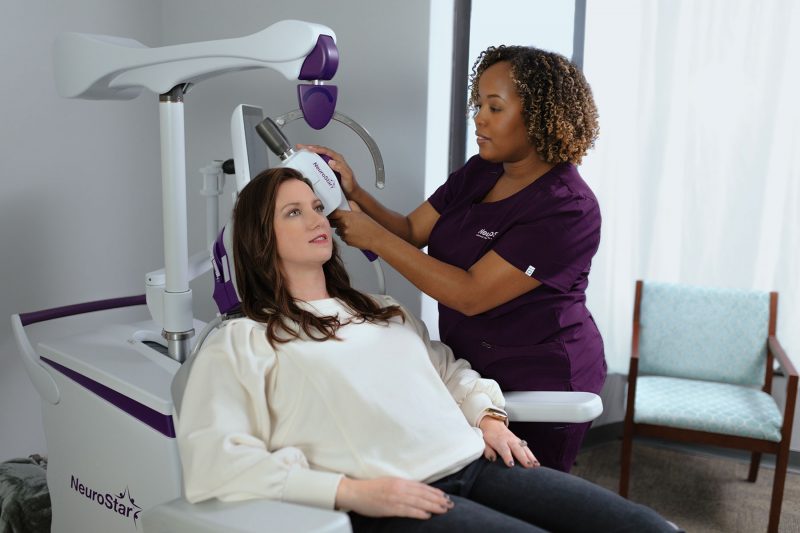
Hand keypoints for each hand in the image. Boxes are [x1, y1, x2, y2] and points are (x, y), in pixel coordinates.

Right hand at [297, 144, 359, 197]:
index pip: (326, 151)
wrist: (351, 193)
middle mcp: (333, 161)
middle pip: (320, 151)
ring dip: (309, 154)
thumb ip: (341, 168)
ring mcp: (329, 166)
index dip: (316, 148)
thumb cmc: (350, 185)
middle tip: (300, 147)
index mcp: (338, 159)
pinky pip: (318, 164)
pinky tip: (305, 163)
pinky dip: (311, 162)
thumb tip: (331, 161)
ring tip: (300, 152)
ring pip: (318, 157)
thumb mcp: (347, 176)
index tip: (308, 148)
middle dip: (310, 148)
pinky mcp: (326, 171)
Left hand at [329, 201, 384, 249]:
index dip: (331, 214)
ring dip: (341, 230)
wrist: (376, 237)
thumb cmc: (370, 226)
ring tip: (351, 229)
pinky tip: (354, 235)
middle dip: (335, 222)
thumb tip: (347, 202)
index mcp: (346, 216)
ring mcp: (344, 234)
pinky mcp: (346, 241)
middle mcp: (343, 225)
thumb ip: (352, 205)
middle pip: (332, 223)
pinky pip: (342, 238)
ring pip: (337, 231)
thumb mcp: (361, 212)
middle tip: (343, 221)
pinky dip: (346, 236)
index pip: (332, 214)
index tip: (332, 214)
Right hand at [335, 476, 453, 518]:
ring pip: (419, 502)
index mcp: (400, 481)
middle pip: (423, 494)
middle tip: (450, 504)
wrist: (355, 492)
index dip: (434, 492)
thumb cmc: (371, 488)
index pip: (421, 487)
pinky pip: (408, 511)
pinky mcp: (390, 507)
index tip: (444, 496)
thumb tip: (416, 492)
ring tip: (444, 509)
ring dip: (433, 506)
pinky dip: (419, 513)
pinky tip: (427, 515)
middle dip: (438, 499)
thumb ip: (402, 487)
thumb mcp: (389, 483)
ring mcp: (395, 498)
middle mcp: (400, 488)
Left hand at [479, 417, 539, 468]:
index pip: (504, 449)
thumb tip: (492, 458)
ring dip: (531, 457)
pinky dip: (532, 455)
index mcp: (499, 441)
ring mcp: (515, 440)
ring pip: (524, 448)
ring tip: (536, 465)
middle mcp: (509, 440)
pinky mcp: (519, 441)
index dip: (507, 457)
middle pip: (517, 449)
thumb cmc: (488, 436)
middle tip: (528, 466)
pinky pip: (526, 448)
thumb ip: (487, 450)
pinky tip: (536, 462)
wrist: (493, 424)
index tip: (511, 465)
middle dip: (523, 458)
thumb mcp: (484, 442)